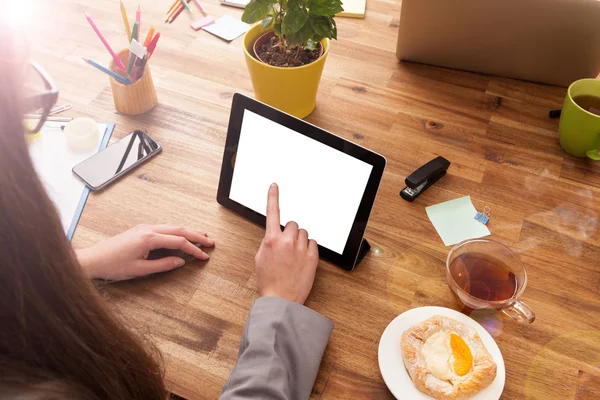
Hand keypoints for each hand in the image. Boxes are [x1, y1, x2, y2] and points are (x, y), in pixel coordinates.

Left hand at [76, 224, 214, 280]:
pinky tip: (181, 236)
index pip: (179, 242)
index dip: (194, 249)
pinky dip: (177, 232)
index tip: (204, 256)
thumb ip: (163, 265)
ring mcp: (143, 228)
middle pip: (179, 229)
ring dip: (188, 231)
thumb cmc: (112, 266)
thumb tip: (180, 262)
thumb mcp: (140, 270)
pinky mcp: (140, 230)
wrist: (91, 260)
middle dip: (196, 235)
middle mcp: (147, 229)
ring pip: (172, 226)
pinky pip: (164, 228)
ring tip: (201, 236)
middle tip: (210, 242)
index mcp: (149, 238)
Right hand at [254, 183, 318, 303]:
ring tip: (294, 256)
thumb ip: (268, 242)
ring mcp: (301, 249)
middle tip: (288, 245)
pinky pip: (313, 243)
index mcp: (271, 240)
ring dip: (300, 240)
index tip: (274, 186)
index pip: (272, 212)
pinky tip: (302, 260)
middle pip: (293, 224)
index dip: (273, 197)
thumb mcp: (260, 258)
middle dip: (291, 232)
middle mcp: (287, 242)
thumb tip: (275, 235)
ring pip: (304, 233)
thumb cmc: (268, 281)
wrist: (280, 299)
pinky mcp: (313, 257)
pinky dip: (309, 249)